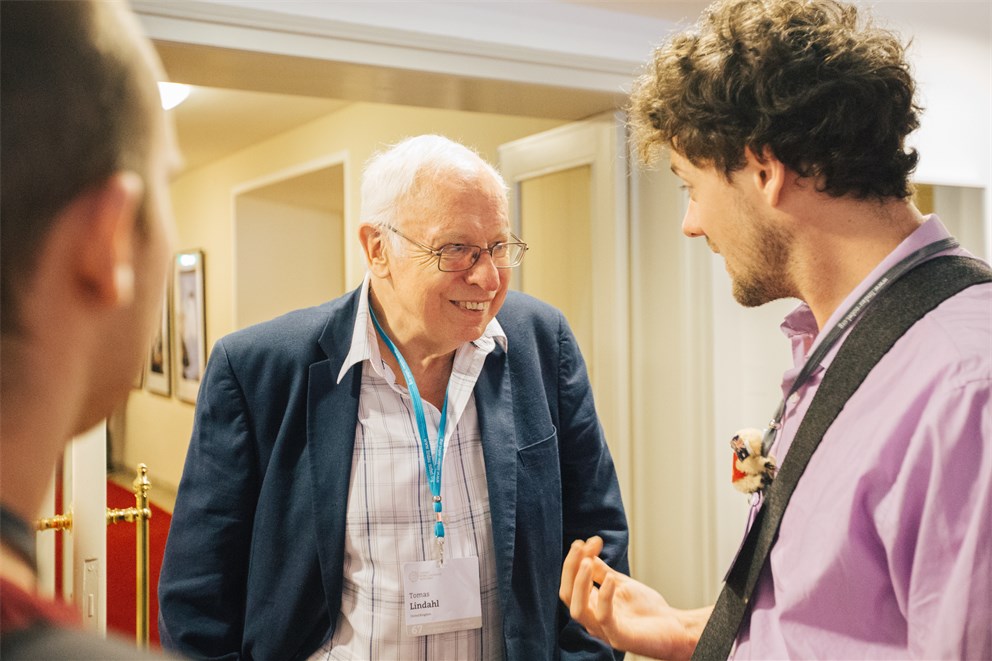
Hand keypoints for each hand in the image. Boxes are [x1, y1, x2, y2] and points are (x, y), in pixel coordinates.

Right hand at [560, 536, 710, 659]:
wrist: (674, 628)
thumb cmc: (646, 609)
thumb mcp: (619, 583)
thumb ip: (601, 571)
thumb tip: (585, 549)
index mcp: (590, 606)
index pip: (570, 583)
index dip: (573, 560)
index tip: (586, 541)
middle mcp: (591, 619)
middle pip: (567, 595)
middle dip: (571, 568)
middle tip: (580, 545)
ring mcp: (603, 631)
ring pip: (578, 609)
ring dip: (580, 583)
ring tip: (587, 561)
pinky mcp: (619, 637)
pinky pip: (604, 617)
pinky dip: (604, 596)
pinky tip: (611, 579)